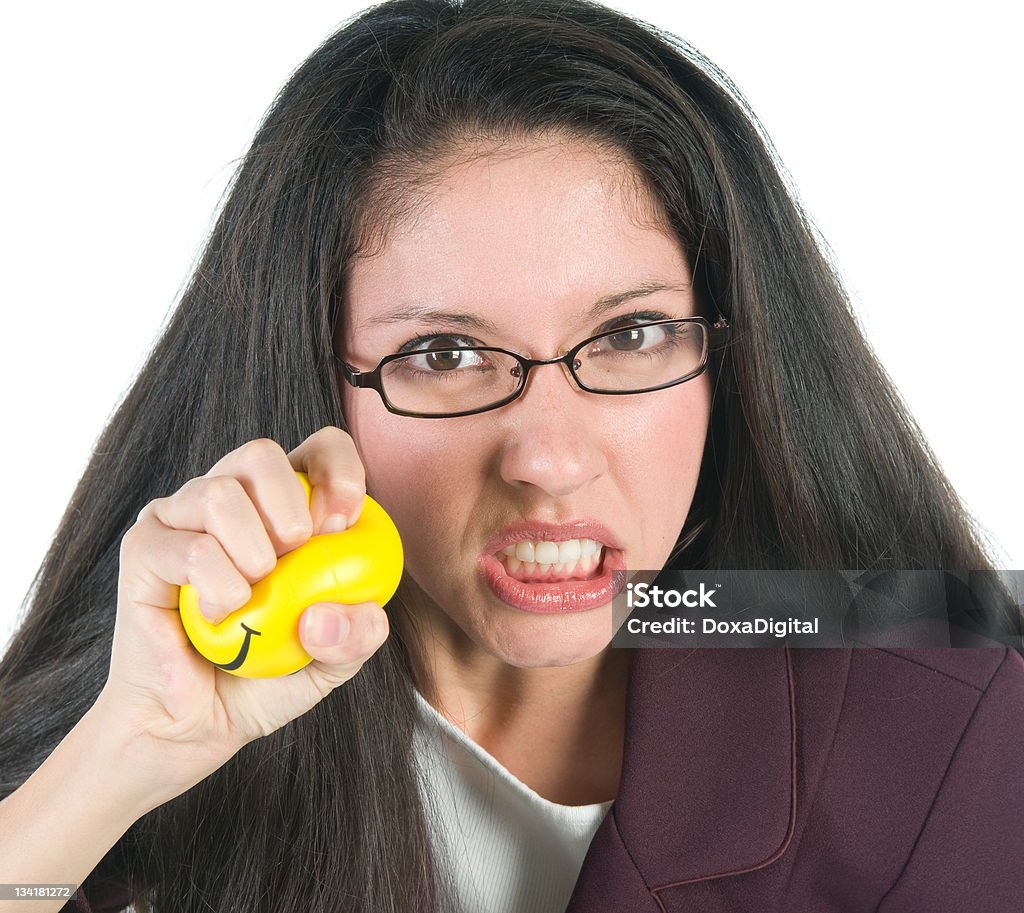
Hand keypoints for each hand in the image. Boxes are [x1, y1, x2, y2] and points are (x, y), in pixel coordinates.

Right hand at [97, 427, 388, 807]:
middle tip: (299, 553)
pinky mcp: (145, 548)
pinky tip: (219, 615)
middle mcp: (229, 500)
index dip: (338, 470)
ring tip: (253, 595)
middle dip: (291, 502)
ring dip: (252, 551)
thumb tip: (339, 610)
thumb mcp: (332, 661)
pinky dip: (217, 586)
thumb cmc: (263, 679)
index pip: (317, 450)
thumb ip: (357, 634)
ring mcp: (182, 519)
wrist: (195, 725)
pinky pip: (188, 546)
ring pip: (220, 491)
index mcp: (282, 507)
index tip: (346, 517)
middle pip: (260, 453)